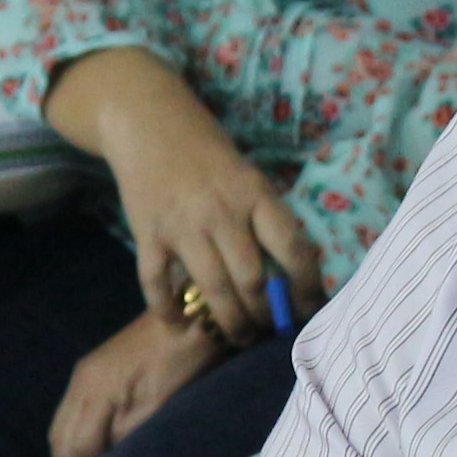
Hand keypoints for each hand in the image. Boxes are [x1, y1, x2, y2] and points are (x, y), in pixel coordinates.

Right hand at [49, 310, 227, 456]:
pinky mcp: (93, 368)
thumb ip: (128, 434)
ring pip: (60, 425)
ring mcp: (84, 372)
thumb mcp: (161, 403)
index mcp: (96, 391)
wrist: (191, 312)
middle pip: (60, 438)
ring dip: (66, 455)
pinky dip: (72, 436)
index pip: (78, 448)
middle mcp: (81, 382)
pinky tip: (85, 449)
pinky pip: (71, 411)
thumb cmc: (183, 360)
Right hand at [53, 52, 320, 336]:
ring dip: (229, 322)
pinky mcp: (148, 234)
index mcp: (254, 194)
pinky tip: (178, 323)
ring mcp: (182, 226)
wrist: (147, 121)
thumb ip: (263, 216)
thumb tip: (290, 270)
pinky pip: (157, 284)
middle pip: (252, 280)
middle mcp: (222, 212)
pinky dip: (168, 310)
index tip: (309, 308)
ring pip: (213, 290)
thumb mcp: (246, 175)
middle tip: (267, 329)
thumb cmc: (206, 151)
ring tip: (237, 336)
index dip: (306, 286)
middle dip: (265, 315)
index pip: (292, 248)